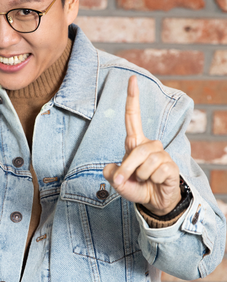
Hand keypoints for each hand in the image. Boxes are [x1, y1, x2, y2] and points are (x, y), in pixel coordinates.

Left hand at [103, 75, 180, 215]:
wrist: (154, 202)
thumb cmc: (136, 186)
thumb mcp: (118, 182)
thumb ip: (111, 174)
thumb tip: (111, 169)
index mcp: (135, 143)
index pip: (133, 117)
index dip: (132, 98)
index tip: (131, 79)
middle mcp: (150, 145)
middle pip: (137, 150)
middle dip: (127, 168)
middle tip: (124, 181)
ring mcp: (162, 155)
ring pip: (147, 163)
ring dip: (140, 176)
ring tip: (144, 180)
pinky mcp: (171, 166)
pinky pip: (157, 172)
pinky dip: (152, 181)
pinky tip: (156, 182)